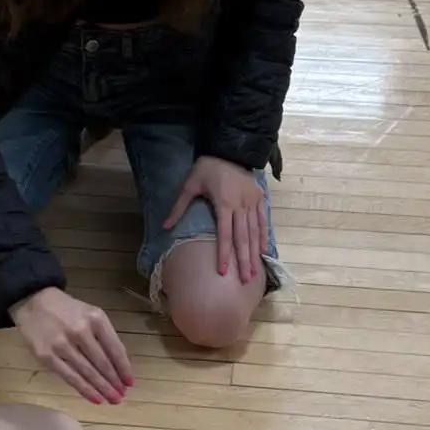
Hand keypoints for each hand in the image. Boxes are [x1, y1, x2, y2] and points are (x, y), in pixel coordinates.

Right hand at [10, 287, 132, 405]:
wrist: (34, 302)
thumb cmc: (67, 311)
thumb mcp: (91, 314)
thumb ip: (104, 336)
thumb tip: (118, 366)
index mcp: (96, 319)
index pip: (115, 349)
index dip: (124, 368)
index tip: (130, 383)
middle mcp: (81, 331)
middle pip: (102, 363)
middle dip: (114, 383)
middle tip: (121, 397)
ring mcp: (62, 344)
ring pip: (87, 372)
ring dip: (102, 389)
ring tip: (112, 400)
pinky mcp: (47, 355)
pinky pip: (70, 377)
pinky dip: (84, 390)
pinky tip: (95, 398)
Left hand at [165, 156, 266, 283]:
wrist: (229, 149)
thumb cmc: (207, 168)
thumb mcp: (190, 184)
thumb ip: (179, 207)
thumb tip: (165, 227)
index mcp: (224, 203)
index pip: (224, 234)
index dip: (224, 253)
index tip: (224, 272)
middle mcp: (240, 206)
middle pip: (242, 238)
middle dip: (244, 260)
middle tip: (245, 280)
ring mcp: (252, 202)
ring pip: (255, 232)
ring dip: (255, 253)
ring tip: (255, 271)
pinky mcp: (259, 199)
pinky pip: (263, 220)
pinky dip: (264, 236)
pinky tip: (264, 251)